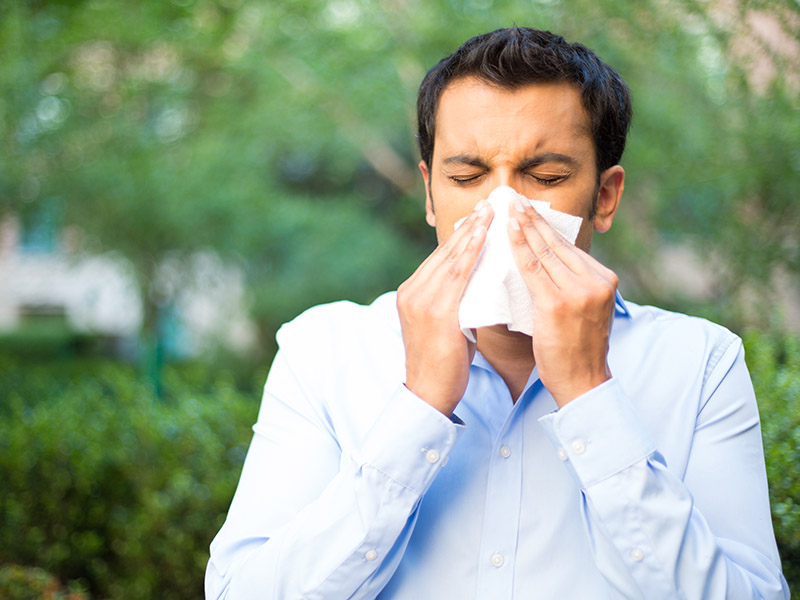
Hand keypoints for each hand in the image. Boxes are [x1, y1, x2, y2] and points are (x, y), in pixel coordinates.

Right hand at [397, 201, 492, 415]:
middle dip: (468, 226)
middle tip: (488, 203)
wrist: (429, 394)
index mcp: (412, 294)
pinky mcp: (435, 311)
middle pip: (444, 252)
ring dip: (472, 231)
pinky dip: (470, 251)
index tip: (478, 217)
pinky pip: (457, 274)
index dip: (461, 236)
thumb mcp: (446, 325)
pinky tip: (483, 236)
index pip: (440, 258)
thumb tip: (480, 285)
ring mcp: (421, 300)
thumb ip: (456, 302)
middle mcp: (412, 292)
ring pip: (451, 258)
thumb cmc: (444, 364)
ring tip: (490, 211)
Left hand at [507, 198, 617, 407]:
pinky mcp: (558, 303)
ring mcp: (578, 291)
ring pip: (544, 252)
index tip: (528, 209)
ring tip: (507, 207)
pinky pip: (532, 269)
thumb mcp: (583, 310)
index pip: (567, 247)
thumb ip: (570, 284)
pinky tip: (507, 232)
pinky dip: (518, 248)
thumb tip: (544, 261)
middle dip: (533, 218)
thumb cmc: (576, 349)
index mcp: (603, 280)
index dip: (545, 227)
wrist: (583, 382)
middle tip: (514, 198)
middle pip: (556, 244)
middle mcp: (595, 281)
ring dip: (522, 226)